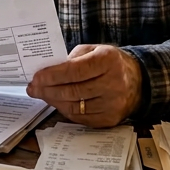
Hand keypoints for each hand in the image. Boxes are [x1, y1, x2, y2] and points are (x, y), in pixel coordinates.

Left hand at [27, 44, 142, 127]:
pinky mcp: (110, 120)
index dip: (52, 76)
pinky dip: (64, 110)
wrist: (137, 82)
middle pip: (72, 91)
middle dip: (47, 90)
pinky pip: (80, 118)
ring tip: (42, 94)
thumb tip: (46, 72)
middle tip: (33, 88)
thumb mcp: (93, 50)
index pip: (74, 71)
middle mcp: (113, 84)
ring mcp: (112, 104)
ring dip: (53, 101)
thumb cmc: (109, 63)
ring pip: (73, 107)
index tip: (36, 78)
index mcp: (108, 61)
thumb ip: (71, 58)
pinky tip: (56, 103)